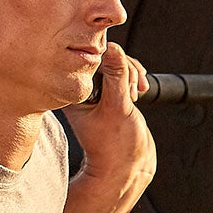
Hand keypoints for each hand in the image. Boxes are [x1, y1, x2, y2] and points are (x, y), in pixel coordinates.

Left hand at [63, 41, 155, 210]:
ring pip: (115, 64)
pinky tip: (140, 91)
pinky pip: (121, 74)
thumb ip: (117, 77)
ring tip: (138, 93)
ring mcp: (95, 93)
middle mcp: (81, 92)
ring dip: (132, 74)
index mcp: (72, 96)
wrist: (126, 166)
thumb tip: (112, 47)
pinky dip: (134, 78)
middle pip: (103, 59)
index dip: (111, 63)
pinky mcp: (109, 95)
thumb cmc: (116, 144)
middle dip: (124, 70)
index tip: (125, 82)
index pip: (89, 61)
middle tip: (134, 91)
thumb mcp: (118, 107)